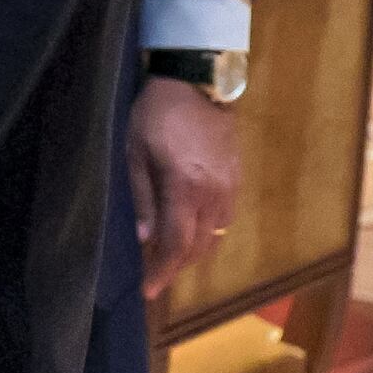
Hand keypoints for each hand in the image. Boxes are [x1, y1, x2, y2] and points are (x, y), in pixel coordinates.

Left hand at [129, 78, 242, 296]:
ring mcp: (230, 188)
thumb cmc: (157, 113)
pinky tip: (190, 229)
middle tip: (153, 273)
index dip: (162, 272)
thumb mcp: (135, 152)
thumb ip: (142, 198)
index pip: (176, 245)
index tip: (148, 291)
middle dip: (175, 266)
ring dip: (191, 251)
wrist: (197, 81)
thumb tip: (145, 239)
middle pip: (197, 247)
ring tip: (168, 254)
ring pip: (214, 237)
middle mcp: (213, 195)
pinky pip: (224, 220)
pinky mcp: (237, 179)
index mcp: (185, 188)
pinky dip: (206, 233)